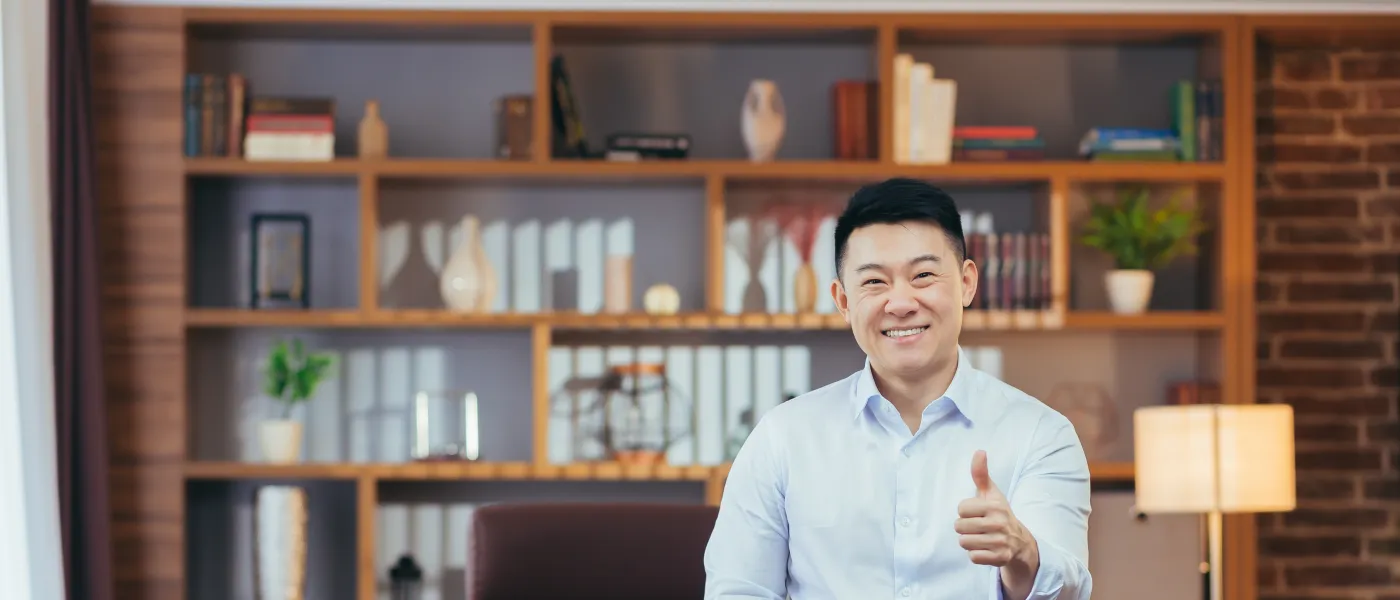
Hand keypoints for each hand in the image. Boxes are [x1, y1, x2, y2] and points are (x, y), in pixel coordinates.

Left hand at [955, 450, 1039, 596]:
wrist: (1020, 542)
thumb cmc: (999, 514)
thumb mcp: (991, 493)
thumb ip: (981, 474)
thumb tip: (979, 451)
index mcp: (995, 506)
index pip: (961, 509)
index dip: (965, 512)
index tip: (977, 513)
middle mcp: (1000, 523)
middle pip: (959, 526)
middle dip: (965, 527)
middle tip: (978, 527)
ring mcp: (1001, 542)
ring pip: (964, 542)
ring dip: (969, 541)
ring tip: (981, 537)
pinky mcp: (1000, 558)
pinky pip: (973, 557)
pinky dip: (976, 554)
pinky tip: (985, 549)